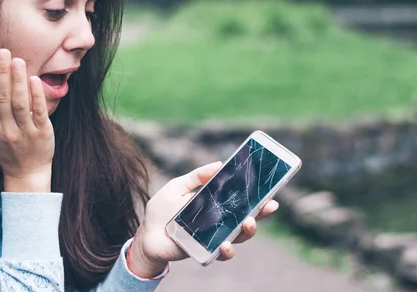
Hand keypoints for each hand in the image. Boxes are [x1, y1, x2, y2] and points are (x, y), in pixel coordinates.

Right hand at [0, 49, 54, 191]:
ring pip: (19, 103)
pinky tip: (34, 79)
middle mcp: (6, 131)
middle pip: (2, 98)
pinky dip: (36, 95)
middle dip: (2, 74)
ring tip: (18, 61)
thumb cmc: (8, 149)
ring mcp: (24, 133)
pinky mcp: (42, 133)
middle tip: (3, 52)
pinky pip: (38, 112)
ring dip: (18, 80)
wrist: (27, 173)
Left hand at [128, 162, 279, 276]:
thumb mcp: (178, 186)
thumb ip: (197, 176)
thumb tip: (219, 164)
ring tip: (249, 222)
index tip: (270, 189)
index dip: (257, 195)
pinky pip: (221, 253)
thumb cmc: (162, 209)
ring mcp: (214, 237)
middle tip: (270, 204)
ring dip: (248, 230)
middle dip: (261, 212)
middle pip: (246, 217)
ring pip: (239, 236)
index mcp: (215, 204)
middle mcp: (219, 221)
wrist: (146, 235)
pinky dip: (227, 250)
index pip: (240, 200)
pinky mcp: (205, 251)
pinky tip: (226, 245)